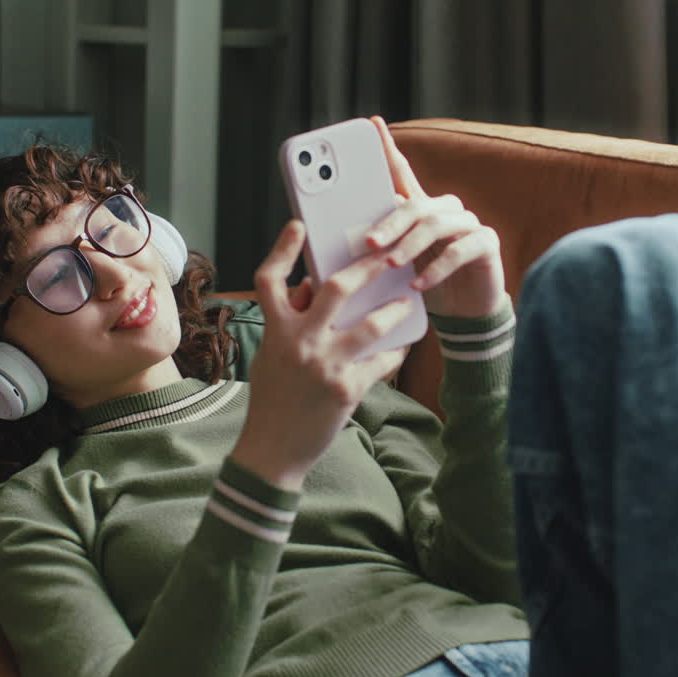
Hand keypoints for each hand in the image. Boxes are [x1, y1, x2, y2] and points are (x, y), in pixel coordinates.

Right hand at [230, 221, 410, 489]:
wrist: (273, 450)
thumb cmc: (273, 399)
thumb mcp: (272, 355)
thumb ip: (290, 320)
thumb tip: (311, 286)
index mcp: (275, 330)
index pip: (270, 280)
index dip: (282, 250)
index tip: (297, 226)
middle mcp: (299, 342)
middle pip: (335, 288)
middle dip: (366, 267)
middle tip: (387, 254)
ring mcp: (324, 366)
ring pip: (370, 324)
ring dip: (394, 309)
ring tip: (407, 302)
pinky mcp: (346, 390)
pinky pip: (380, 361)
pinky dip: (394, 351)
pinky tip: (404, 345)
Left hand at [366, 116, 506, 317]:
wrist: (462, 314)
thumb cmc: (424, 284)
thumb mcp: (397, 264)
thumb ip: (380, 246)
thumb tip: (344, 237)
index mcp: (421, 209)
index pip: (402, 173)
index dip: (388, 148)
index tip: (373, 123)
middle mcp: (446, 210)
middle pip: (416, 204)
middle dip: (390, 223)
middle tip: (370, 243)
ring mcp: (469, 224)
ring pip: (437, 224)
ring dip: (410, 246)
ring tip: (391, 265)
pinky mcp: (487, 244)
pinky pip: (459, 250)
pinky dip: (436, 268)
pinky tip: (419, 284)